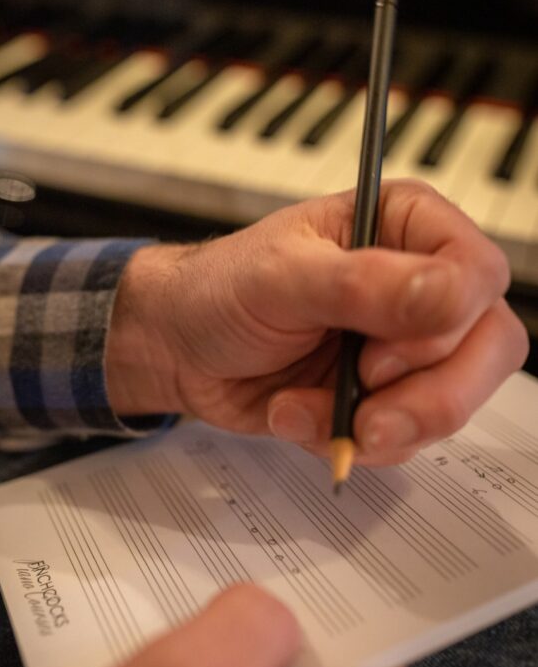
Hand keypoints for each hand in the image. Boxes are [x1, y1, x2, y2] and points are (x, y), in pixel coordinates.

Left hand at [106, 180, 527, 464]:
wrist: (178, 349)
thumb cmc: (219, 290)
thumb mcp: (281, 276)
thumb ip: (363, 284)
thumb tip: (449, 294)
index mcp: (404, 225)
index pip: (477, 272)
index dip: (445, 322)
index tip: (378, 351)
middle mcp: (418, 284)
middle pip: (488, 347)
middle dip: (426, 393)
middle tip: (364, 403)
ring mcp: (405, 347)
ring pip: (452, 403)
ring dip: (378, 424)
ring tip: (305, 409)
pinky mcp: (384, 397)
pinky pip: (406, 438)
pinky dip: (348, 441)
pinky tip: (298, 415)